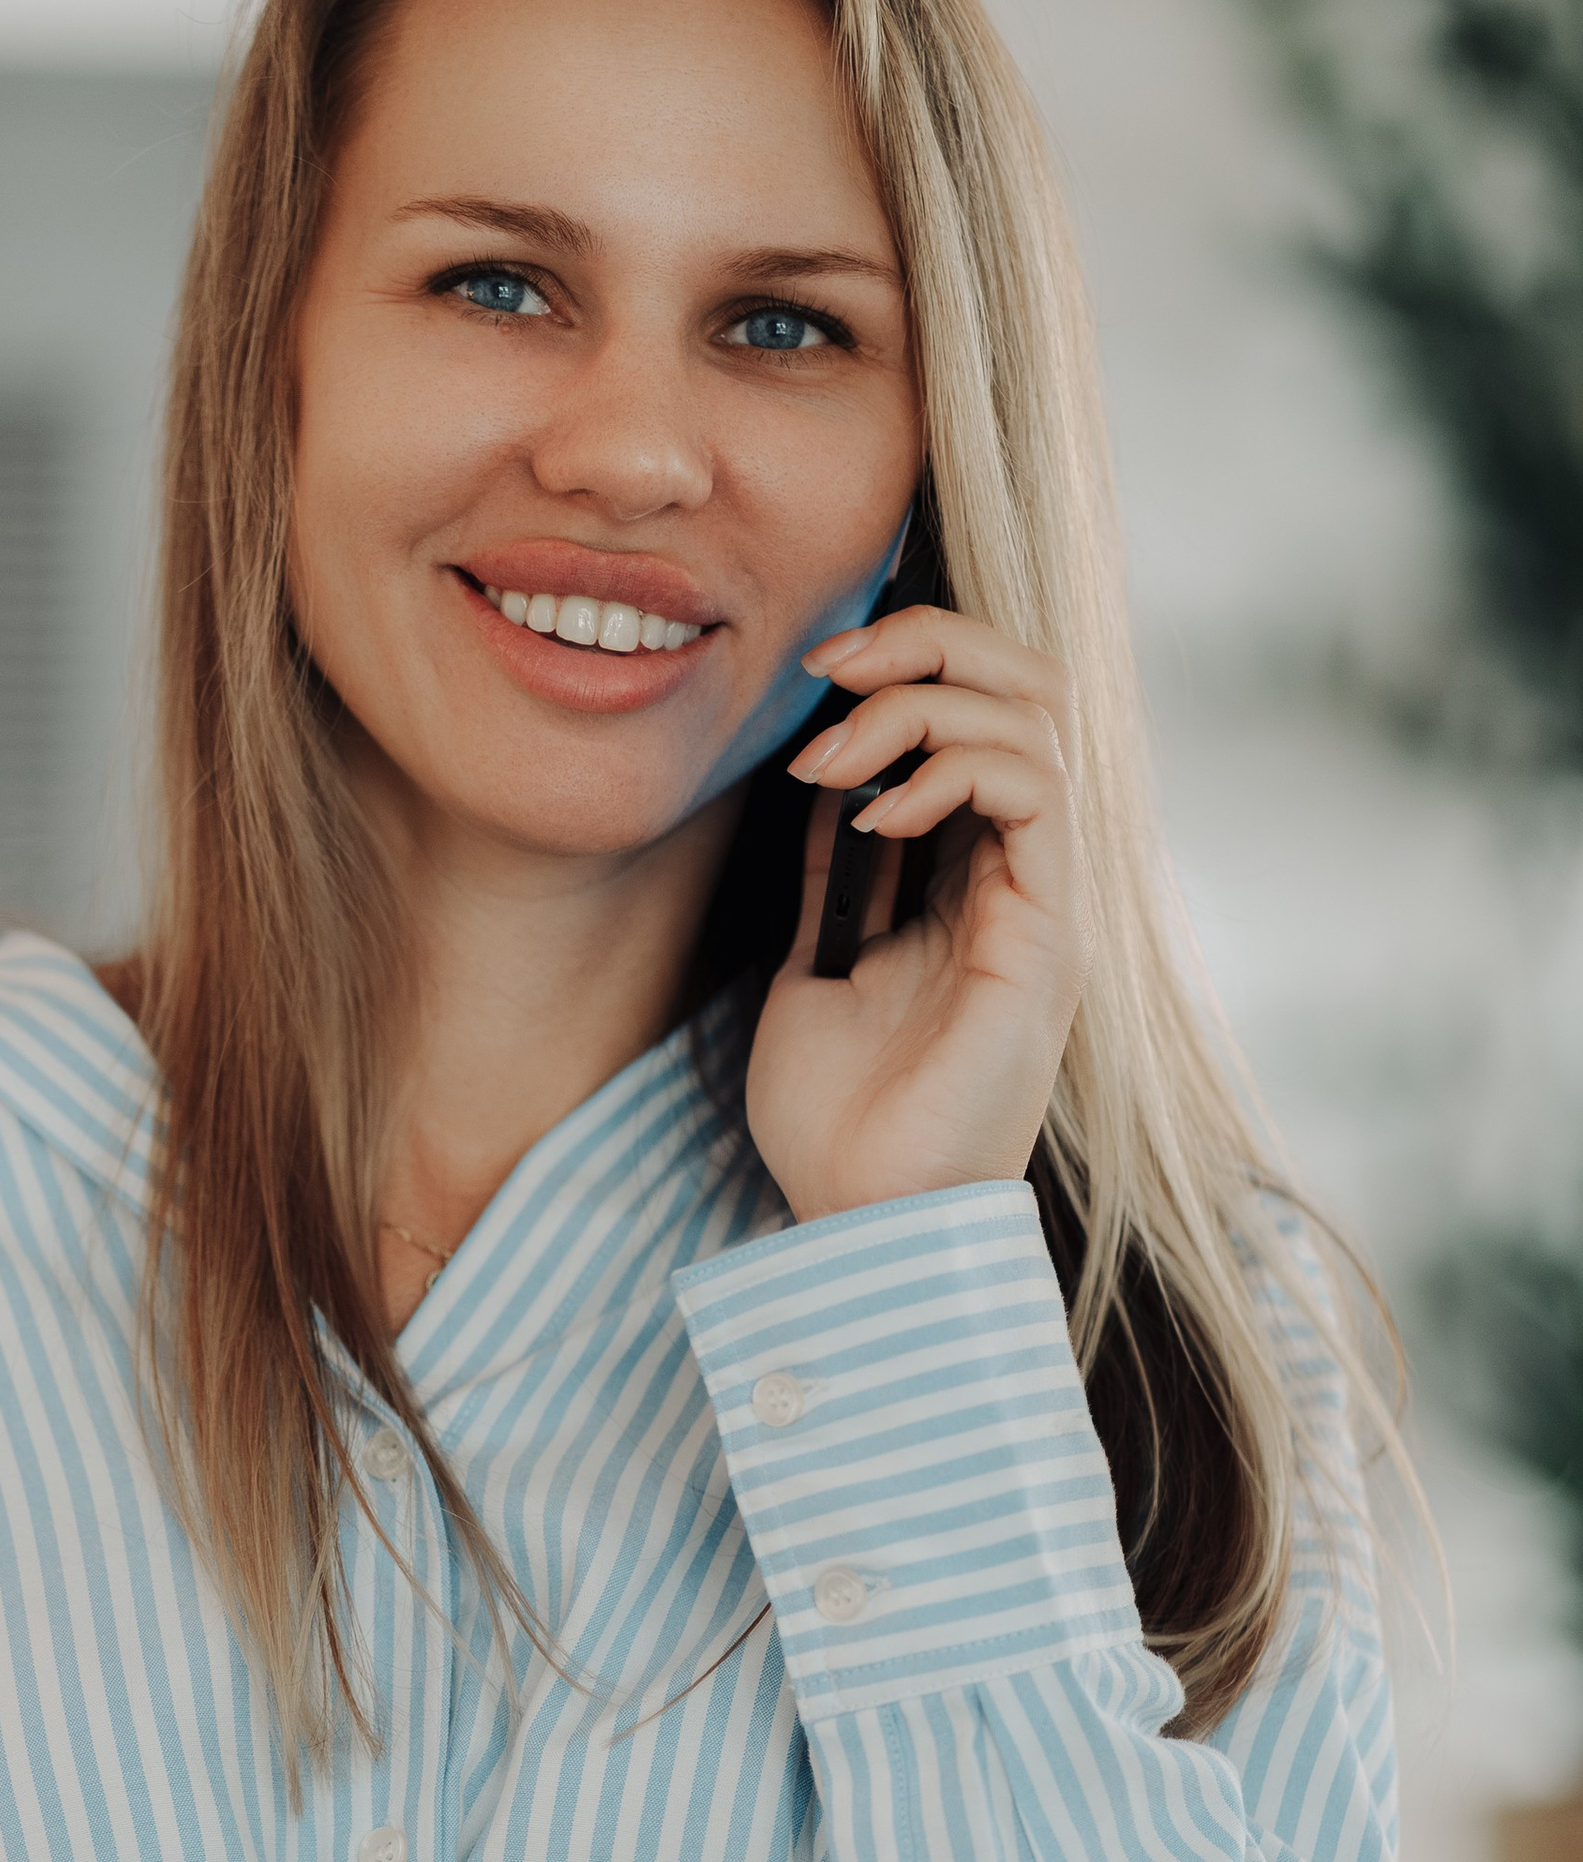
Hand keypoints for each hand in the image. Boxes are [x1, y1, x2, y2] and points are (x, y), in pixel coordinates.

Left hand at [741, 601, 1087, 1225]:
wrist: (862, 1216)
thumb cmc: (839, 1118)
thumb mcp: (818, 963)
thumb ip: (836, 876)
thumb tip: (821, 779)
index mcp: (971, 876)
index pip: (979, 712)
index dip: (905, 662)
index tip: (811, 678)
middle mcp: (1021, 873)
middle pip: (1026, 684)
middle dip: (925, 645)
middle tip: (828, 672)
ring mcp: (1044, 897)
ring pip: (1034, 716)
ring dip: (918, 708)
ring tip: (831, 763)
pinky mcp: (1050, 929)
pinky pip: (1034, 791)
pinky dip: (952, 769)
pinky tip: (879, 817)